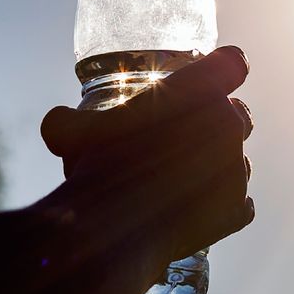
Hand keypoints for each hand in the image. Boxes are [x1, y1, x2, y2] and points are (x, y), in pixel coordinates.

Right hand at [39, 46, 254, 276]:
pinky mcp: (237, 210)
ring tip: (183, 178)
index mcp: (201, 90)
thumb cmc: (93, 168)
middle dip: (217, 122)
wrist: (112, 229)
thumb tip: (54, 122)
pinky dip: (222, 207)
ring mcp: (237, 169)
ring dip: (218, 165)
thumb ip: (67, 122)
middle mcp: (229, 123)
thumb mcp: (71, 132)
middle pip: (238, 114)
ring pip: (239, 160)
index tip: (211, 80)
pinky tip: (196, 210)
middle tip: (183, 138)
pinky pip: (239, 203)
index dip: (223, 70)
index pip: (232, 64)